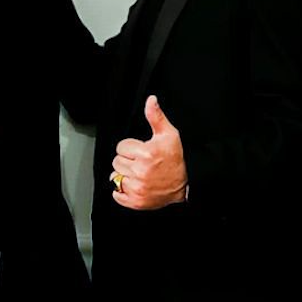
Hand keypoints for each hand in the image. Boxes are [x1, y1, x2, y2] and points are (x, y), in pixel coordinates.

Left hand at [111, 95, 186, 209]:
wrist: (186, 184)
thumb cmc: (176, 159)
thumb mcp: (169, 135)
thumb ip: (156, 116)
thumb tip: (151, 100)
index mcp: (147, 153)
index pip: (121, 146)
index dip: (131, 147)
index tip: (141, 151)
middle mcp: (141, 171)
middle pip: (116, 161)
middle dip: (127, 160)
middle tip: (140, 162)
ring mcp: (138, 188)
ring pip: (115, 176)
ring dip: (124, 174)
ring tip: (138, 173)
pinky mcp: (136, 201)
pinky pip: (116, 194)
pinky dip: (121, 190)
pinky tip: (135, 184)